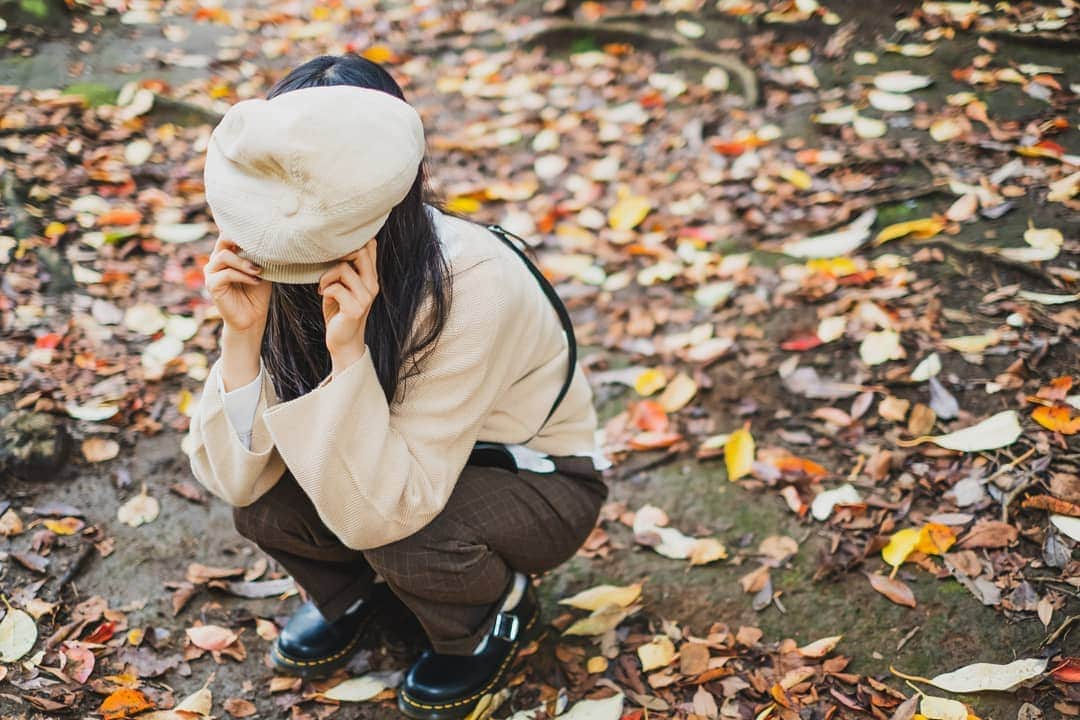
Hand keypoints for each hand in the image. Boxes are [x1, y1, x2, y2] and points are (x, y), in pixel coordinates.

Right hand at [205, 235, 270, 389]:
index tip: (258, 227)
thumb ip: (259, 254)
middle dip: (240, 239)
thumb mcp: (261, 269)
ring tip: (259, 271)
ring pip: (224, 256)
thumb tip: (270, 238)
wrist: (252, 317)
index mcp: (227, 253)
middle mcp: (216, 260)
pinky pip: (226, 274)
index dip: (240, 228)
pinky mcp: (212, 285)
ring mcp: (212, 272)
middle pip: (223, 239)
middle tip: (258, 243)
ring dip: (243, 262)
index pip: (229, 233)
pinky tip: (256, 280)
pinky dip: (242, 276)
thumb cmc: (258, 292)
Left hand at [320, 240, 378, 375]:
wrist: (343, 341)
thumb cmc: (339, 311)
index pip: (369, 246)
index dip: (352, 241)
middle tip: (327, 266)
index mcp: (371, 277)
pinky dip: (326, 289)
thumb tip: (341, 246)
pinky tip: (323, 295)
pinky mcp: (355, 309)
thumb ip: (347, 268)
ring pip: (344, 269)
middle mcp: (372, 285)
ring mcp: (365, 297)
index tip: (335, 250)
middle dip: (338, 255)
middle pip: (359, 252)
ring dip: (327, 276)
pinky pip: (336, 288)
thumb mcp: (345, 286)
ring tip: (323, 286)